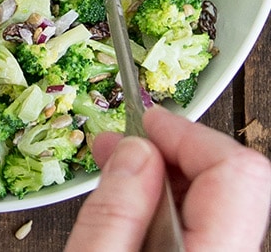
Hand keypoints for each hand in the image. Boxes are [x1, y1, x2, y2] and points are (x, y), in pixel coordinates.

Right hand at [64, 105, 270, 251]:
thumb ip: (116, 210)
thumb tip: (136, 149)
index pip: (235, 169)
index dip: (186, 133)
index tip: (144, 122)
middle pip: (231, 180)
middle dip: (171, 149)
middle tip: (119, 142)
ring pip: (217, 203)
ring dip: (165, 177)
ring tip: (114, 172)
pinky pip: (205, 227)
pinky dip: (167, 208)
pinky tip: (130, 208)